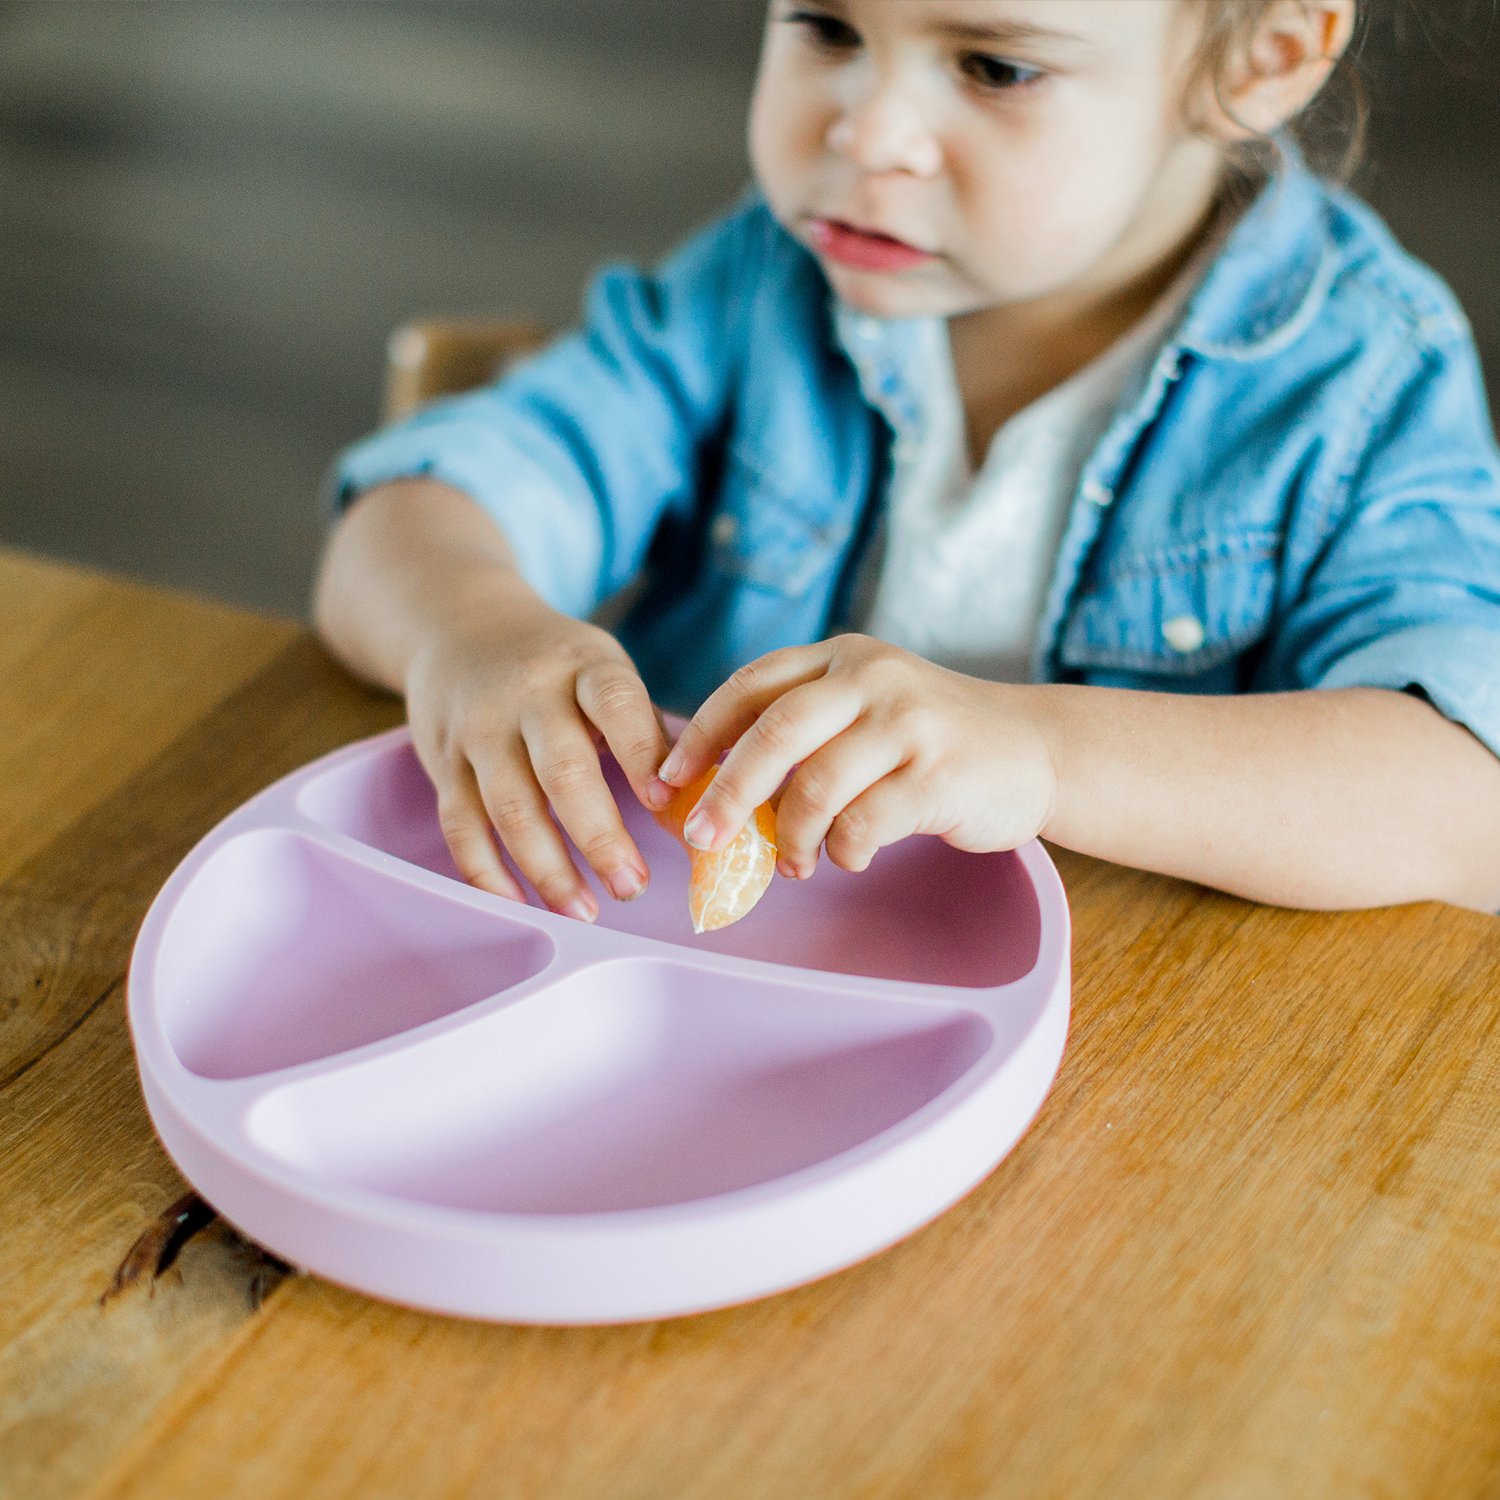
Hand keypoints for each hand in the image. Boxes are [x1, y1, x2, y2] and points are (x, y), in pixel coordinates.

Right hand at [404, 597, 671, 918]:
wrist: (459, 628)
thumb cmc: (556, 666)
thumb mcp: (604, 672)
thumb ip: (646, 733)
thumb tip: (696, 807)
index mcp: (584, 668)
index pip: (617, 706)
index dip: (643, 755)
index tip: (668, 805)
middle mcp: (527, 696)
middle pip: (563, 772)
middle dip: (600, 838)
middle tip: (633, 889)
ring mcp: (478, 730)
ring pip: (510, 809)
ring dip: (549, 870)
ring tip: (585, 911)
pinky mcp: (442, 762)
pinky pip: (461, 826)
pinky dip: (488, 873)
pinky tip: (521, 905)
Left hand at [648, 634, 1056, 878]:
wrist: (1036, 748)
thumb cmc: (932, 740)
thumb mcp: (868, 709)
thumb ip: (806, 734)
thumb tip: (722, 798)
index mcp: (841, 658)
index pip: (751, 685)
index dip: (701, 733)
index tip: (668, 782)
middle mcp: (872, 678)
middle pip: (774, 733)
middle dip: (727, 792)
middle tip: (702, 839)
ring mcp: (909, 723)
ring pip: (816, 786)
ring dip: (791, 836)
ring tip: (793, 862)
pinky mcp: (939, 775)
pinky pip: (864, 823)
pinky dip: (843, 850)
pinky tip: (849, 856)